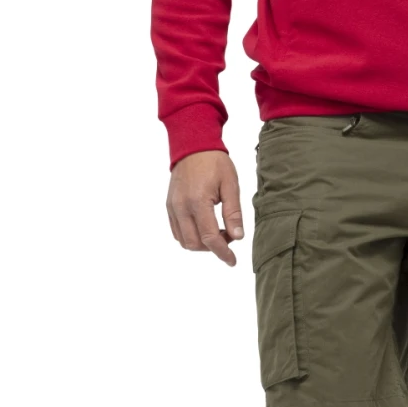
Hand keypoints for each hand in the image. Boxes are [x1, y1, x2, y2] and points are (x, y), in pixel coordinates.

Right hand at [166, 149, 243, 266]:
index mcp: (198, 202)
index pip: (210, 238)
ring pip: (184, 240)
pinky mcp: (169, 206)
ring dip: (201, 243)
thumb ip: (233, 213)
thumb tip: (238, 236)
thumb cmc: (214, 162)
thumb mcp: (231, 185)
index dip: (223, 252)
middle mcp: (181, 207)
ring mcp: (172, 207)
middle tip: (228, 235)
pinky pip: (177, 231)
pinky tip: (204, 226)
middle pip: (195, 243)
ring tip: (217, 230)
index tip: (233, 261)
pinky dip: (190, 235)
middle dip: (213, 247)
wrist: (192, 146)